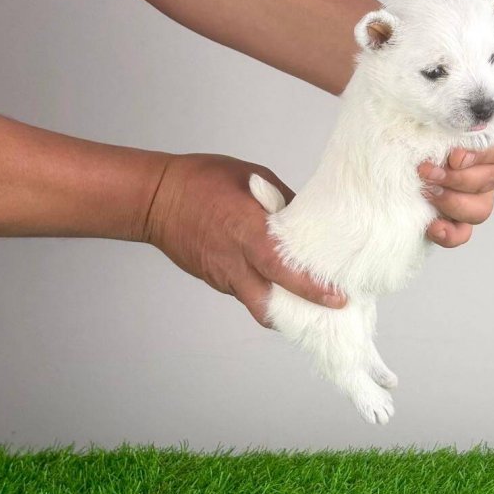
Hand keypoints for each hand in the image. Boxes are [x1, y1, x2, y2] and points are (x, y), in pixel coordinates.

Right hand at [143, 153, 345, 325]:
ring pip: (258, 304)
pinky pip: (247, 292)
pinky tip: (283, 287)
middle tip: (330, 312)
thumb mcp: (253, 178)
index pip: (281, 267)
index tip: (337, 297)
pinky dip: (267, 293)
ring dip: (284, 307)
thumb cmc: (203, 180)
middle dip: (302, 315)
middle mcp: (234, 261)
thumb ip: (283, 204)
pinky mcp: (216, 281)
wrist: (155, 199)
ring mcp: (223, 276)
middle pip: (269, 305)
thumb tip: (308, 223)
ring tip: (312, 303)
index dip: (310, 286)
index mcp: (246, 232)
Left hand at [417, 72, 493, 246]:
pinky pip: (464, 231)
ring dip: (454, 202)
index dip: (493, 153)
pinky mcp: (455, 206)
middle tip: (428, 167)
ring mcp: (478, 184)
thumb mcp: (458, 57)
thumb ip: (473, 53)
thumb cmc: (432, 73)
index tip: (456, 152)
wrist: (400, 92)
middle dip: (463, 177)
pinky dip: (451, 233)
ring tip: (425, 187)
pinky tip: (431, 226)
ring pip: (483, 207)